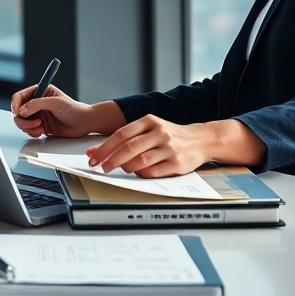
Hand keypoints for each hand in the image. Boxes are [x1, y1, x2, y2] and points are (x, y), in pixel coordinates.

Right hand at [10, 85, 119, 137]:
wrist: (85, 123)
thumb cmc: (75, 109)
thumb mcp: (57, 103)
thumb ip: (38, 104)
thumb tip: (23, 109)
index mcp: (40, 92)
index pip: (20, 96)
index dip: (16, 104)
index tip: (18, 112)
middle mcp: (37, 103)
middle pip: (18, 111)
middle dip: (23, 119)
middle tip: (34, 123)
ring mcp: (38, 115)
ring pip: (22, 121)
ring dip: (27, 127)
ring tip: (40, 128)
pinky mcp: (40, 126)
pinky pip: (28, 130)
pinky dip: (32, 132)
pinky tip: (41, 131)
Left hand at [85, 115, 214, 177]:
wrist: (201, 140)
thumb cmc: (169, 136)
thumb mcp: (148, 130)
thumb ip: (125, 139)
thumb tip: (94, 150)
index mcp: (149, 121)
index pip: (121, 134)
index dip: (104, 147)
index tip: (93, 157)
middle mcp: (160, 132)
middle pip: (129, 147)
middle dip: (111, 159)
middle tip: (101, 168)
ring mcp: (169, 148)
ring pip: (141, 160)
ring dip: (126, 167)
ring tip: (120, 170)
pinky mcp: (178, 163)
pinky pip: (154, 172)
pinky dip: (142, 174)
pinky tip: (137, 174)